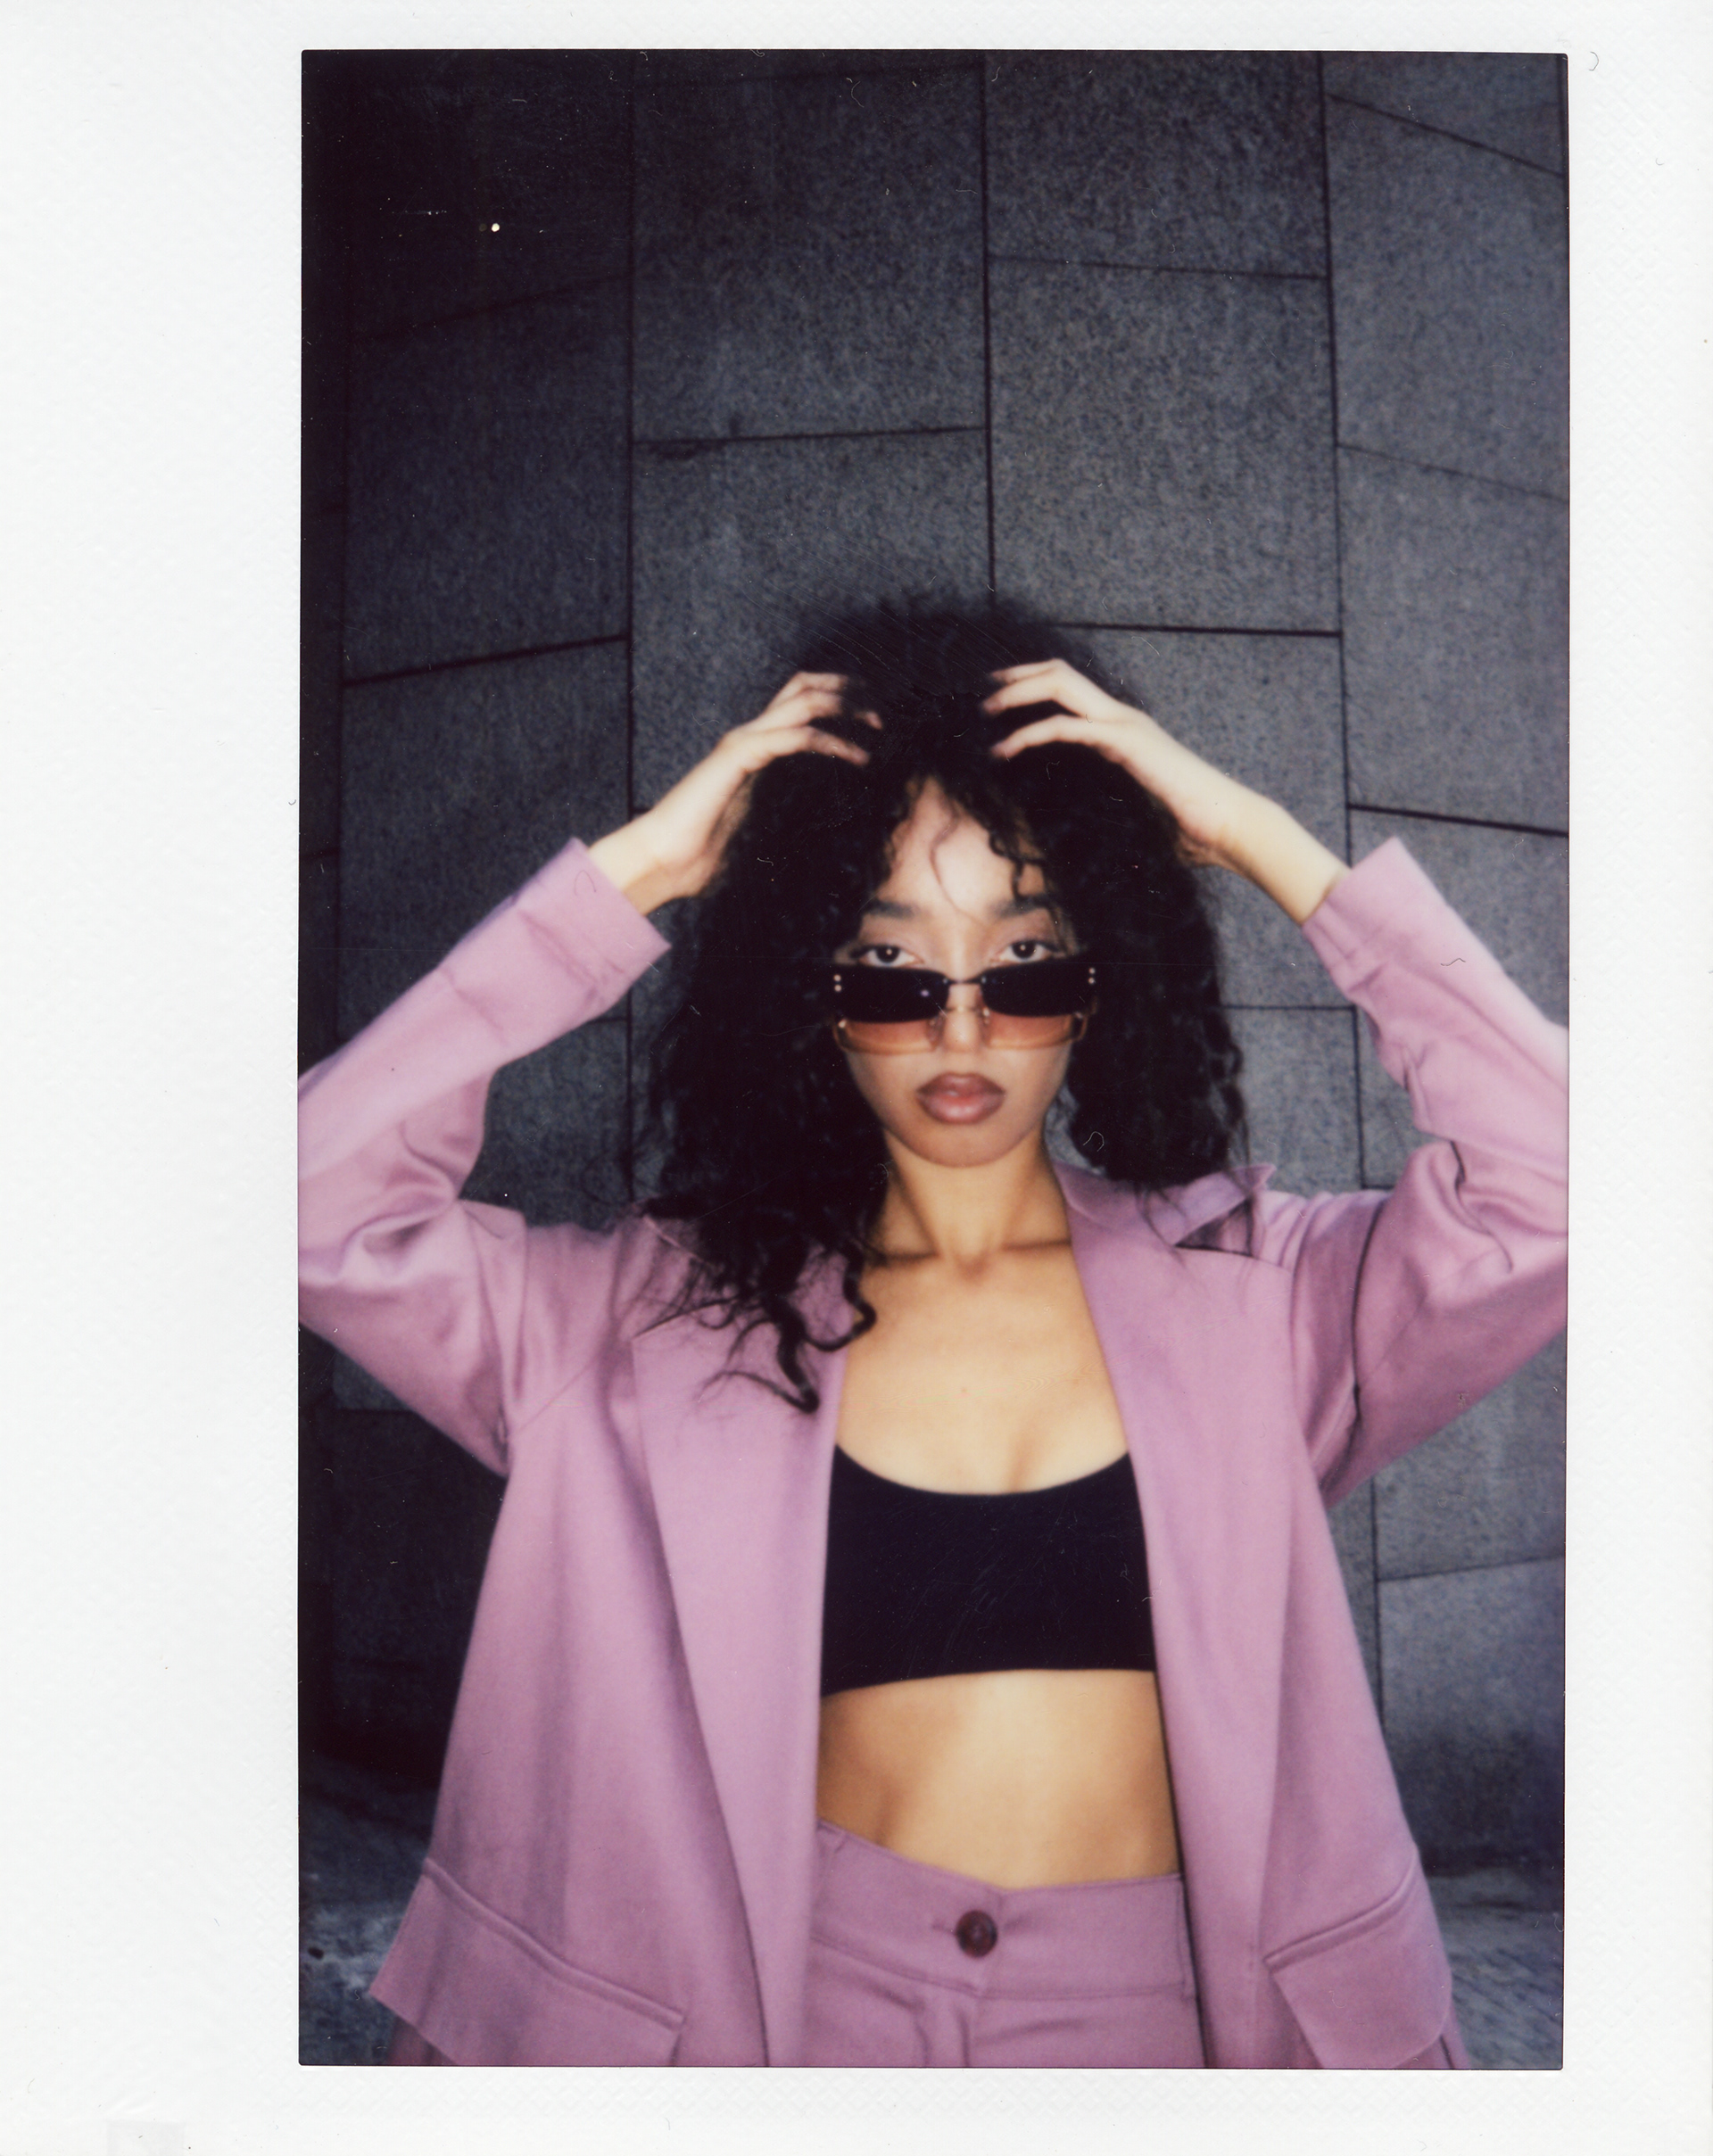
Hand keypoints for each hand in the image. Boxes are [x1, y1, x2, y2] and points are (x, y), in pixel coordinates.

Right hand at [588, 675, 875, 914]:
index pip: (797, 704)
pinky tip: (857, 757)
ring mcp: (742, 743)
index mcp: (753, 752)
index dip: (836, 699)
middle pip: (802, 687)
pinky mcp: (739, 757)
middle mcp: (748, 738)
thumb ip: (775, 831)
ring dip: (845, 705)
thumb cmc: (699, 859)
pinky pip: (795, 737)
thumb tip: (799, 854)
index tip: (872, 716)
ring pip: (802, 700)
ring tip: (878, 724)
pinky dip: (832, 741)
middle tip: (881, 708)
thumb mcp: (753, 837)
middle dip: (846, 689)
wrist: (661, 862)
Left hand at [984, 659, 1346, 924]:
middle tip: (982, 693)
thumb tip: (1081, 835)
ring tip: (985, 711)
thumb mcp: (1135, 813)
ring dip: (1017, 693)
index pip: (1071, 690)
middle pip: (1060, 673)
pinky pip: (1066, 726)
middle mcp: (1123, 718)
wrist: (1229, 828)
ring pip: (1059, 685)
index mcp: (1124, 729)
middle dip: (1017, 676)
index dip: (1032, 685)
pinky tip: (1005, 750)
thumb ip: (1110, 808)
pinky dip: (1029, 733)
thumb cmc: (1189, 829)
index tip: (998, 700)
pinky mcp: (1126, 743)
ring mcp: (1126, 725)